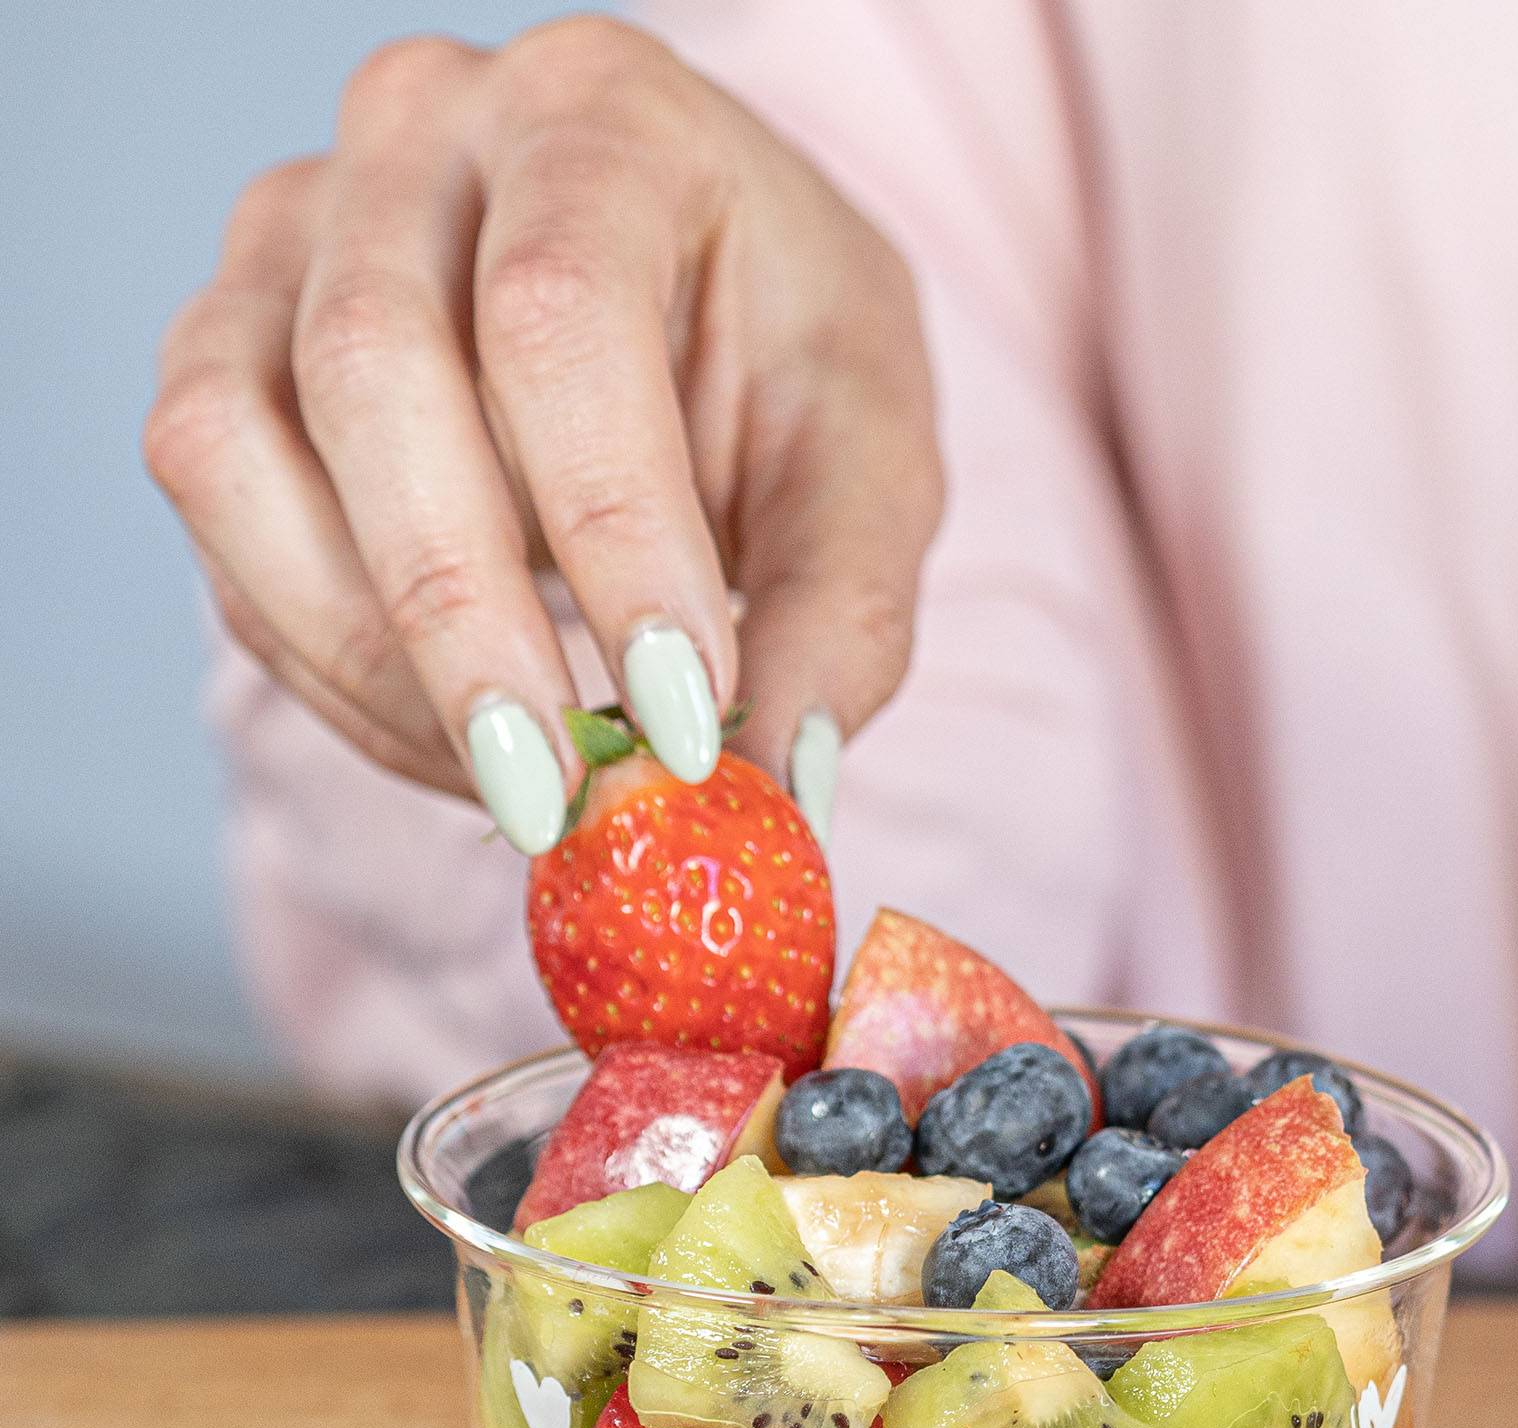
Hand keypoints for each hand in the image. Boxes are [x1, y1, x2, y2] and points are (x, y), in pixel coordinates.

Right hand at [146, 17, 941, 850]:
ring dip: (377, 662)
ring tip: (525, 782)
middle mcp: (415, 139)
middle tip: (561, 799)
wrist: (704, 297)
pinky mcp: (229, 353)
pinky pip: (227, 533)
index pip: (558, 315)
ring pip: (236, 453)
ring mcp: (293, 238)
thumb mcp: (871, 468)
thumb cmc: (792, 359)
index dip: (612, 534)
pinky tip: (461, 737)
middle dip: (465, 626)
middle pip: (369, 375)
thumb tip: (775, 795)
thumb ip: (842, 620)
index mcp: (601, 119)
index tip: (682, 718)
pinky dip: (335, 667)